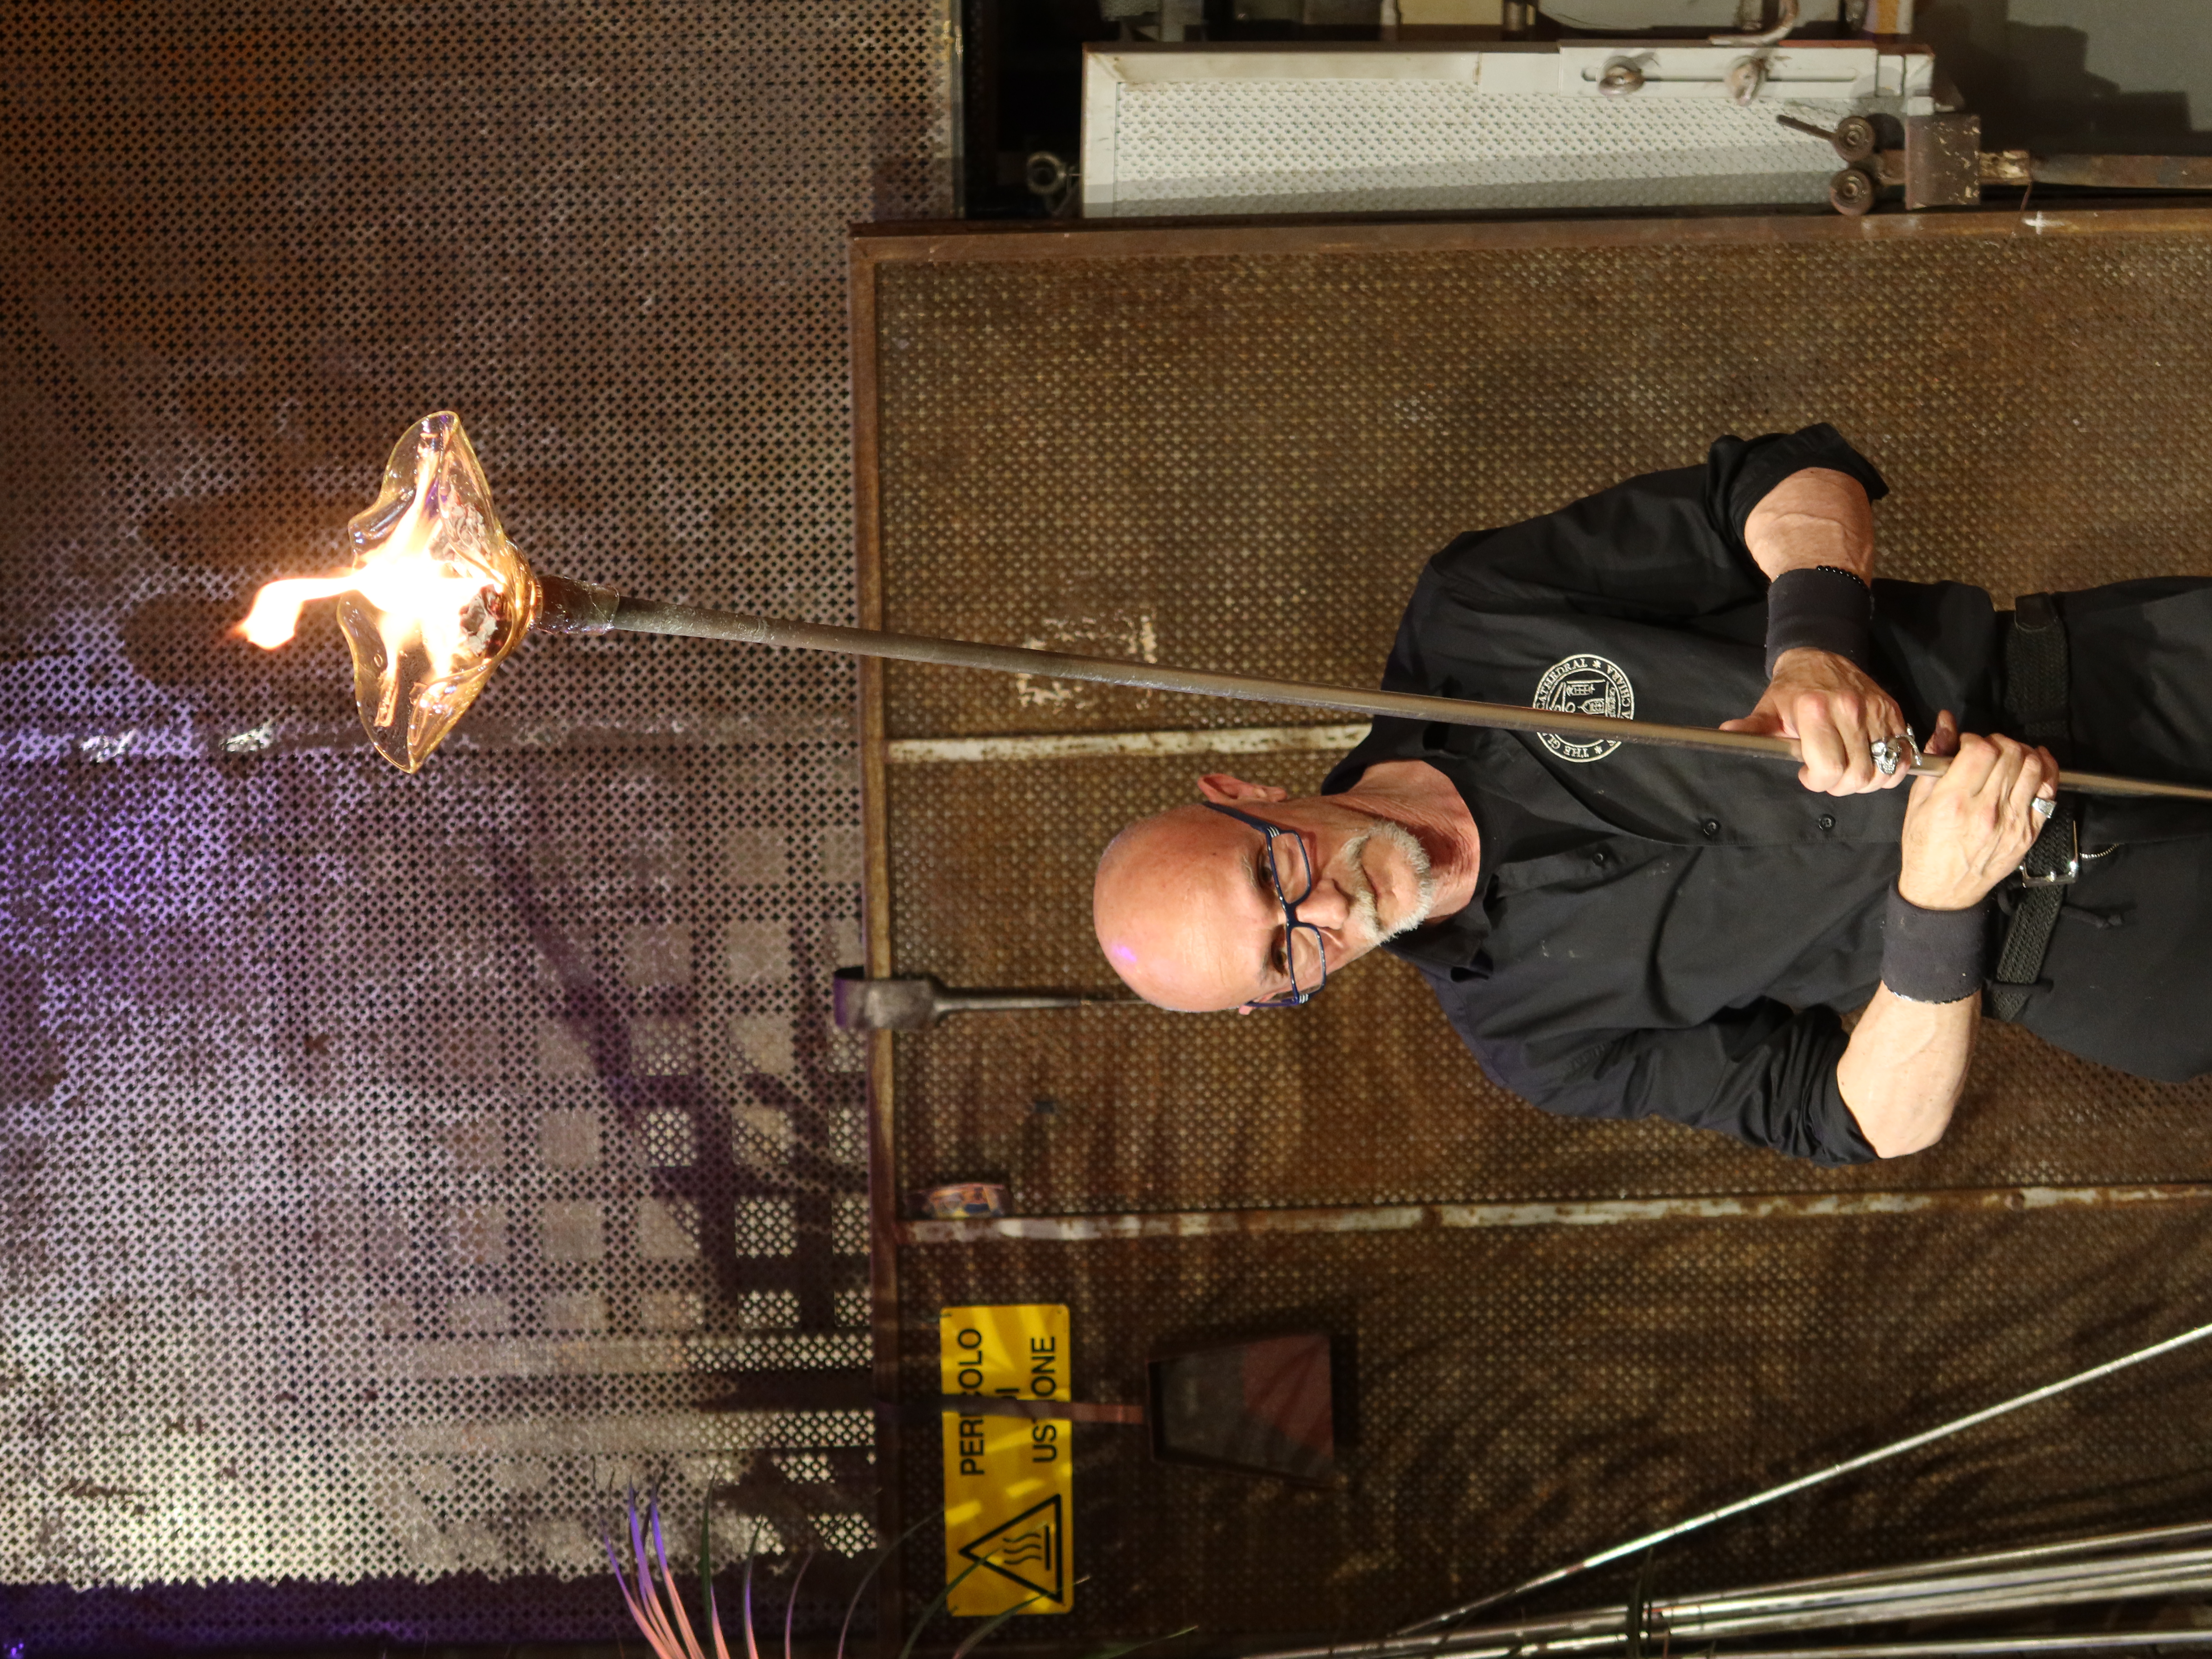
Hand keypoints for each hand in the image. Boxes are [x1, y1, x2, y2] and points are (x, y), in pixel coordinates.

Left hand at [1720, 648, 1911, 795]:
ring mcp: (1875, 711)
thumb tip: (1726, 734)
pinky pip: (1903, 754)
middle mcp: (1850, 709)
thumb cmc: (1791, 691)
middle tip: (1829, 777)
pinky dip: (1891, 769)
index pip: (1829, 767)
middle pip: (1859, 774)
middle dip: (1841, 787)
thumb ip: (1752, 728)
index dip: (1819, 782)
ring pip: (1884, 768)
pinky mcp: (1893, 711)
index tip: (1809, 775)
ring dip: (1867, 781)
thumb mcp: (1768, 710)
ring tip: (1849, 771)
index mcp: (1816, 710)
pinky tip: (1871, 764)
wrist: (1820, 656)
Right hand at [1897, 725, 2060, 910]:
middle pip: (2010, 755)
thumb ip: (1935, 761)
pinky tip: (2037, 761)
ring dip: (2022, 752)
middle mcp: (1987, 811)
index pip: (1982, 751)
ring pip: (2033, 767)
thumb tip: (1946, 724)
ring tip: (2009, 755)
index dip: (1976, 739)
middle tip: (1988, 749)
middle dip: (1999, 742)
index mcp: (1954, 803)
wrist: (1942, 892)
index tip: (1968, 745)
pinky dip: (2047, 769)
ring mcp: (2013, 822)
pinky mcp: (2029, 832)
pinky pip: (2049, 791)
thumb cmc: (1924, 848)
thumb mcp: (1917, 804)